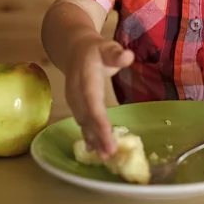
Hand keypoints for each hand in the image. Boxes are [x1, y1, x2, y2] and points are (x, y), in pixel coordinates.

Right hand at [65, 37, 133, 158]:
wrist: (75, 51)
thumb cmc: (95, 51)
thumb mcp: (107, 47)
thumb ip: (116, 53)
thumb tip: (128, 56)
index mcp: (85, 79)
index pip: (92, 102)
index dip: (98, 119)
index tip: (108, 134)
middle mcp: (77, 93)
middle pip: (87, 117)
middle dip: (98, 136)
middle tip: (110, 153)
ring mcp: (74, 101)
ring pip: (83, 123)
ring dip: (94, 140)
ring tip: (106, 156)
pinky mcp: (76, 106)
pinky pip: (82, 123)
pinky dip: (89, 136)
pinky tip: (94, 150)